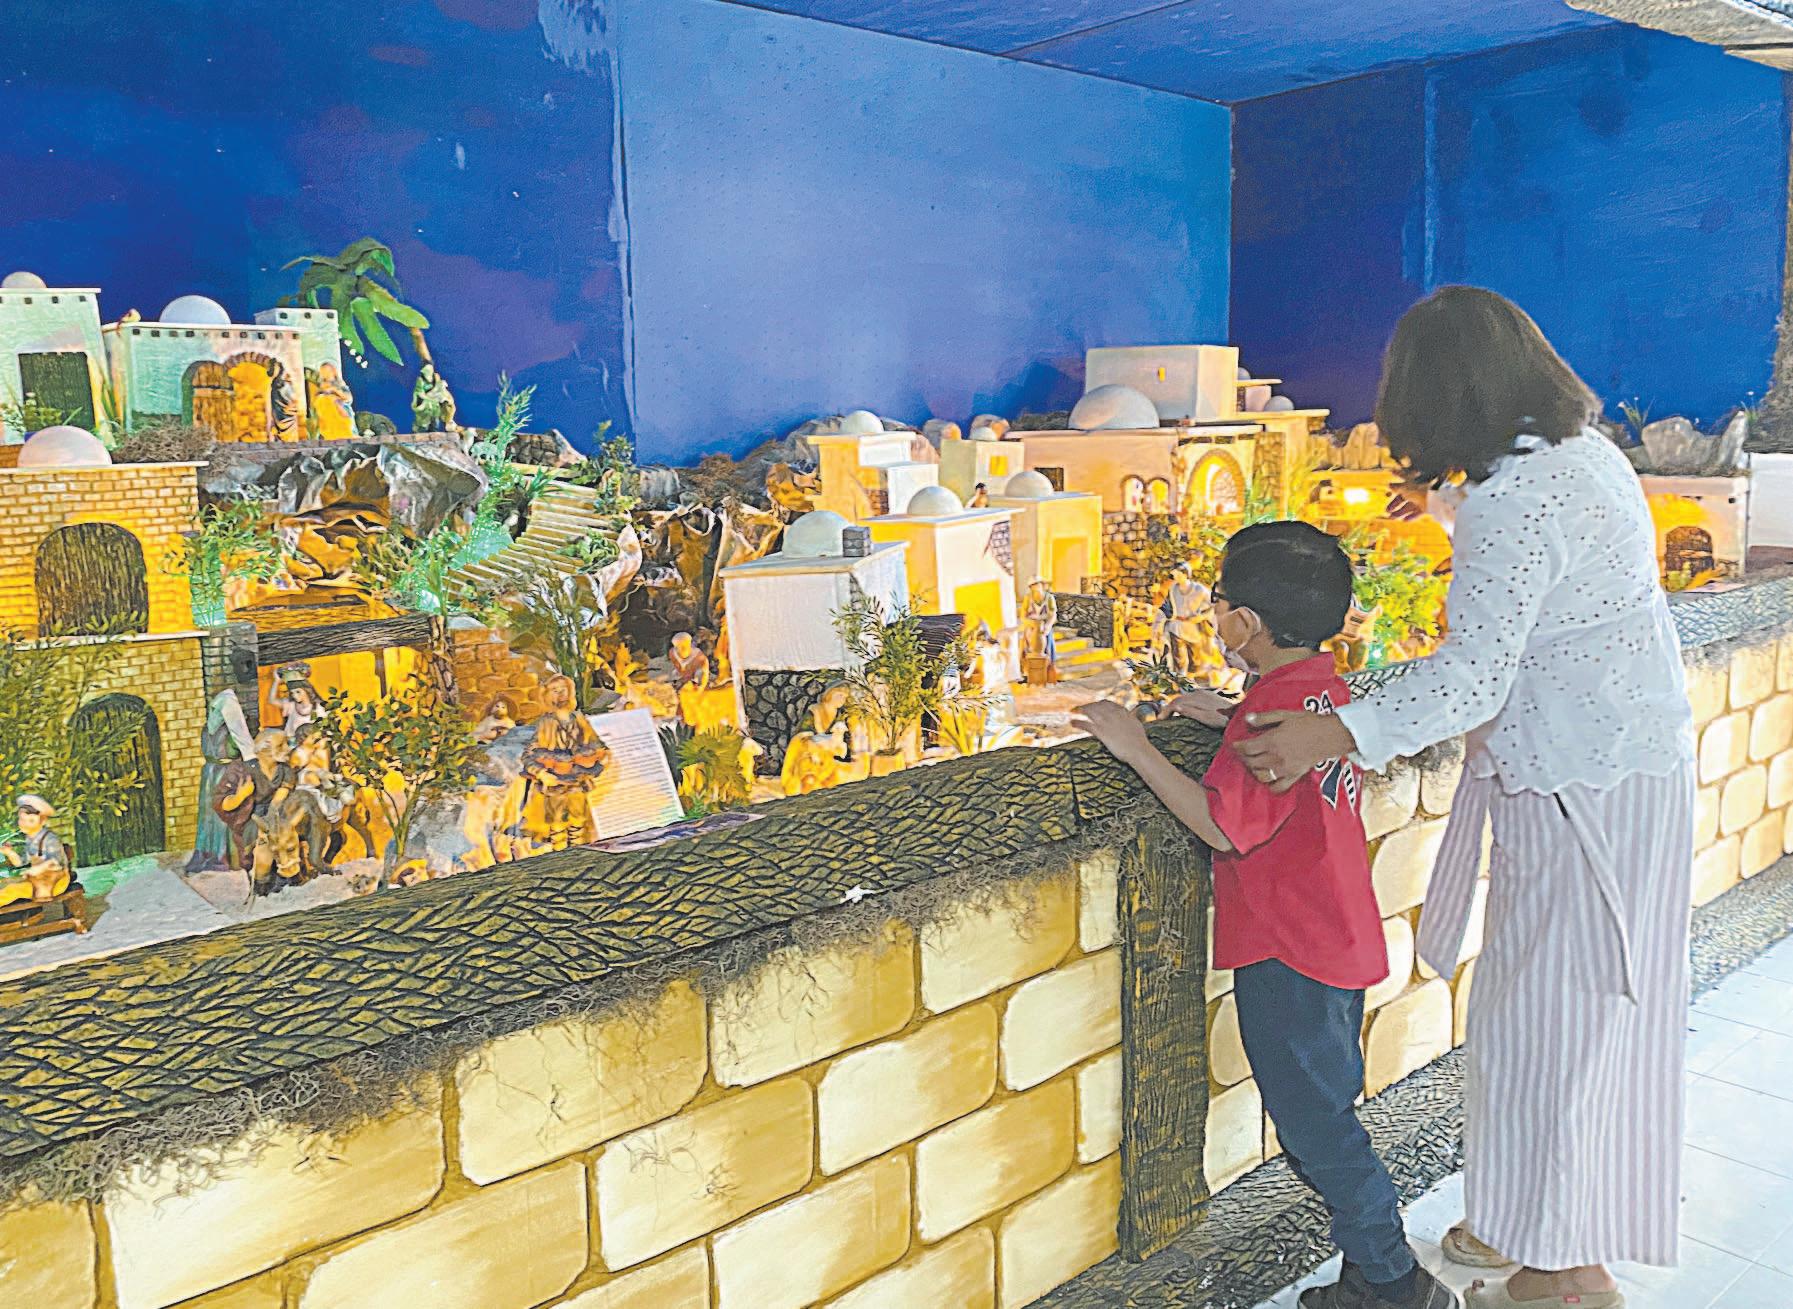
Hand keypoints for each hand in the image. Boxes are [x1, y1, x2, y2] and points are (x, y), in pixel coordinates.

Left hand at [1071, 699, 1151, 764]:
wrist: (1138, 749)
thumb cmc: (1139, 740)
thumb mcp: (1136, 725)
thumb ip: (1132, 718)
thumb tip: (1132, 715)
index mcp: (1121, 711)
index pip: (1108, 703)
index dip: (1099, 703)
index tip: (1095, 704)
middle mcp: (1112, 714)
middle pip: (1096, 705)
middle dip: (1088, 705)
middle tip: (1081, 707)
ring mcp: (1106, 722)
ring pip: (1089, 711)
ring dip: (1080, 710)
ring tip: (1073, 711)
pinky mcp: (1101, 731)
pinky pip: (1086, 724)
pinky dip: (1078, 722)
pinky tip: (1072, 723)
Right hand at [1164, 689, 1234, 728]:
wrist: (1238, 715)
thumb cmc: (1222, 719)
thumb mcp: (1205, 718)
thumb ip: (1190, 712)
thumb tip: (1175, 708)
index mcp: (1196, 698)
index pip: (1175, 702)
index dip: (1166, 710)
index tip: (1160, 719)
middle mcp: (1198, 693)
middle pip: (1178, 698)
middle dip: (1169, 707)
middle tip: (1162, 718)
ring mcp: (1204, 693)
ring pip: (1185, 697)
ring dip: (1176, 705)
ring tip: (1171, 714)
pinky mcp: (1208, 696)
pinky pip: (1192, 698)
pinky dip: (1185, 703)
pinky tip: (1185, 710)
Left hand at [1231, 710, 1355, 792]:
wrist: (1330, 735)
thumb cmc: (1309, 722)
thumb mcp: (1285, 715)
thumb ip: (1264, 718)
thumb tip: (1246, 719)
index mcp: (1272, 741)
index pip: (1247, 748)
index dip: (1238, 746)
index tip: (1235, 744)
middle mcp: (1276, 757)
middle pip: (1252, 762)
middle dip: (1244, 757)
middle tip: (1244, 752)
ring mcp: (1285, 769)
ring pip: (1261, 775)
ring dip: (1254, 770)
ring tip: (1254, 763)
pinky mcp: (1295, 776)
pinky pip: (1278, 787)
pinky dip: (1270, 785)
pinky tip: (1268, 779)